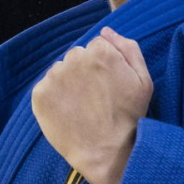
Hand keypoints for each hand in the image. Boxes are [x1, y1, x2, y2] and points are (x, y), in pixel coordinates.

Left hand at [30, 27, 150, 183]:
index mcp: (101, 50)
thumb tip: (105, 31)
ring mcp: (55, 76)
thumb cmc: (129, 117)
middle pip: (77, 56)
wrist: (106, 153)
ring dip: (68, 83)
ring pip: (60, 70)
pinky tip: (68, 112)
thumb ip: (128, 48)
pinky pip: (46, 87)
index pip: (97, 46)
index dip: (104, 66)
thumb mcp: (144, 80)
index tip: (108, 85)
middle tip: (95, 98)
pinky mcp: (40, 94)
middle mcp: (75, 58)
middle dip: (84, 71)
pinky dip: (54, 98)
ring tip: (82, 106)